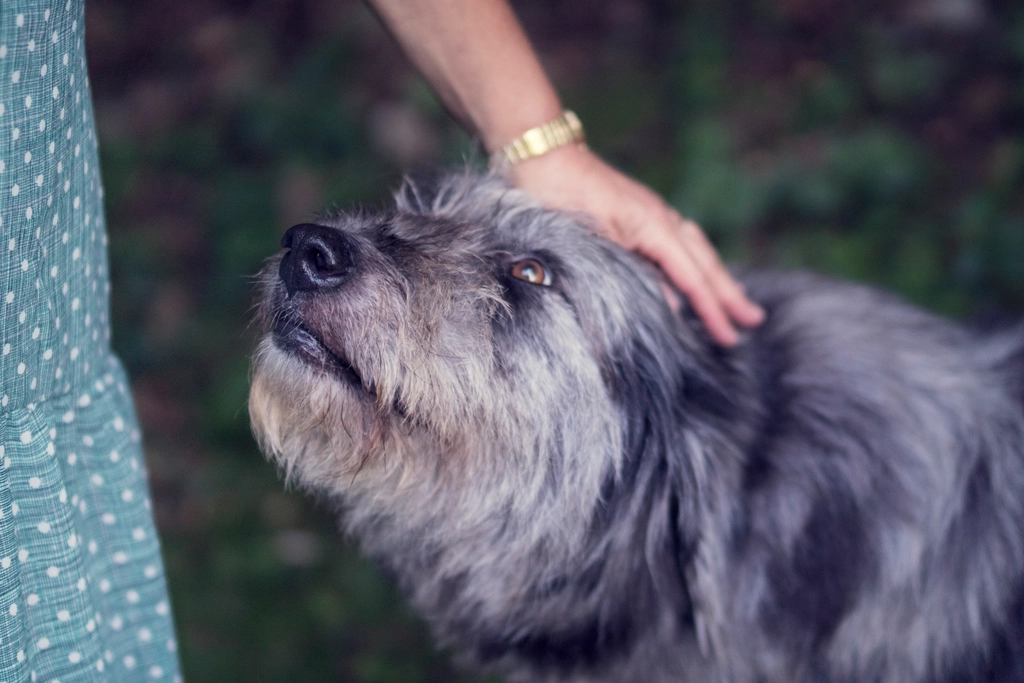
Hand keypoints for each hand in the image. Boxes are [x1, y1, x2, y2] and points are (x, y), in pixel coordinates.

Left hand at [508, 145, 764, 345]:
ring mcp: (652, 214)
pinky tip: (691, 275)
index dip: (712, 310)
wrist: (542, 156)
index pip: (692, 278)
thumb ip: (631, 273)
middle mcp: (662, 218)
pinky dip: (693, 263)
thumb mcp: (593, 242)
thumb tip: (672, 305)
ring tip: (735, 301)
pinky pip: (678, 244)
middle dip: (729, 294)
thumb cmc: (560, 196)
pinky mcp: (638, 214)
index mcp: (654, 226)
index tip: (730, 337)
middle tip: (754, 321)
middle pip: (705, 262)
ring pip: (695, 251)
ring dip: (716, 278)